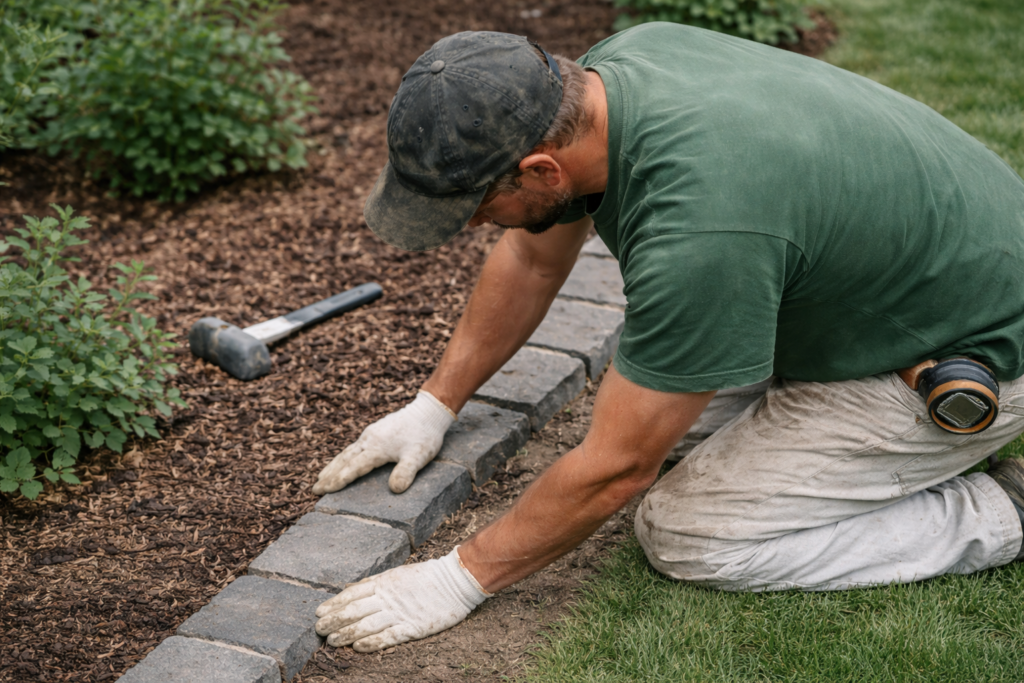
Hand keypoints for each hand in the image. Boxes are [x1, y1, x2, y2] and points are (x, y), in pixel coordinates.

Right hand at [313, 391, 454, 494]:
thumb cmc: (424, 436)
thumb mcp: (418, 456)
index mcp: (376, 448)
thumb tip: (395, 490)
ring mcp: (370, 434)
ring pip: (346, 452)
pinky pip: (353, 446)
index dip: (338, 480)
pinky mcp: (375, 431)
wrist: (428, 412)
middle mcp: (369, 440)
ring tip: (321, 477)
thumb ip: (406, 472)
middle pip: (344, 460)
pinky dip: (343, 456)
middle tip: (315, 489)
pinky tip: (342, 460)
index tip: (323, 491)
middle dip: (329, 475)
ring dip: (333, 465)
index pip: (352, 468)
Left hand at [315, 547, 489, 651]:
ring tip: (332, 641)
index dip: (334, 604)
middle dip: (334, 620)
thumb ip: (376, 583)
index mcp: (385, 583)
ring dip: (347, 634)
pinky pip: (388, 637)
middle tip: (319, 629)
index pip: (352, 594)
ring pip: (367, 625)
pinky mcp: (412, 627)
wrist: (456, 581)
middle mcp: (388, 598)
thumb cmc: (426, 577)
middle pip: (355, 610)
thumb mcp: (398, 574)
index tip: (319, 612)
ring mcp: (400, 613)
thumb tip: (352, 590)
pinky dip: (372, 642)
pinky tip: (358, 648)